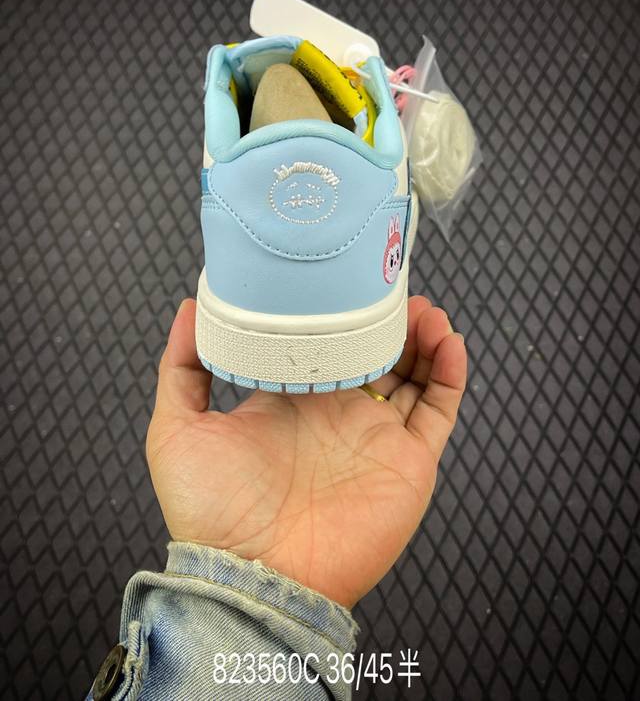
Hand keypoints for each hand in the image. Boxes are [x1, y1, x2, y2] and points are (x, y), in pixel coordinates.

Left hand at [147, 297, 466, 607]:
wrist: (255, 577)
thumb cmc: (212, 512)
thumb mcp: (177, 430)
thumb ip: (182, 367)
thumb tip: (192, 307)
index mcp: (292, 401)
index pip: (324, 347)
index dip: (338, 314)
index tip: (345, 279)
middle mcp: (338, 414)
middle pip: (376, 354)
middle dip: (388, 319)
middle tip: (391, 287)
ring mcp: (377, 437)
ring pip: (415, 375)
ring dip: (424, 338)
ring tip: (422, 309)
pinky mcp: (408, 461)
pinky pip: (441, 411)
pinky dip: (452, 374)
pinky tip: (449, 342)